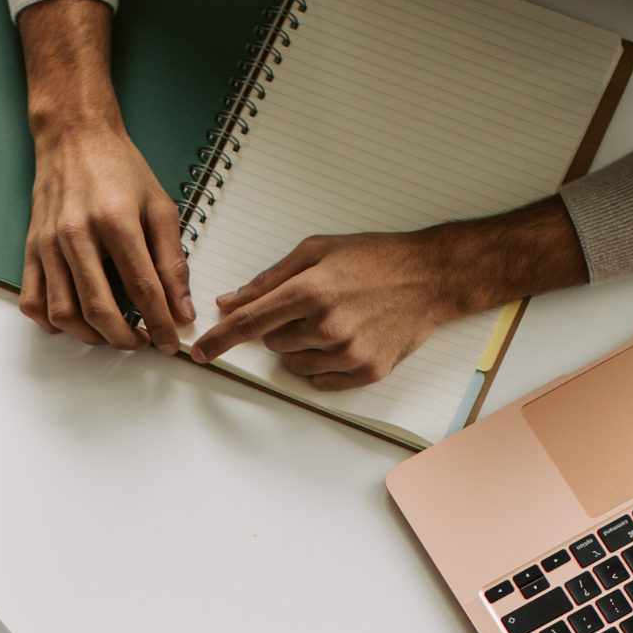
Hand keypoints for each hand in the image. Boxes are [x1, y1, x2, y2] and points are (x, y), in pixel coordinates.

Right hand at [17, 0, 190, 352]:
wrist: (74, 136)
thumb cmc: (118, 168)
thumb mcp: (159, 207)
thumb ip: (172, 261)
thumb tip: (180, 310)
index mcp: (114, 220)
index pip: (142, 289)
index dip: (159, 323)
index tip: (169, 341)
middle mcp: (76, 234)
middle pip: (99, 310)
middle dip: (125, 339)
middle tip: (142, 342)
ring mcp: (48, 244)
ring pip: (64, 314)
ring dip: (91, 336)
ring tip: (112, 334)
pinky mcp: (31, 250)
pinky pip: (33, 302)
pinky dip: (52, 323)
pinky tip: (74, 321)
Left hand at [192, 197, 590, 390]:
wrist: (431, 277)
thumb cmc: (376, 258)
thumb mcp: (318, 250)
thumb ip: (269, 278)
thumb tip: (230, 301)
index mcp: (311, 290)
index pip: (249, 323)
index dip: (221, 340)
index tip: (201, 353)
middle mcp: (327, 325)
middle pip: (272, 343)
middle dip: (281, 327)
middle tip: (313, 305)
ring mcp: (348, 352)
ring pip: (295, 364)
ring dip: (303, 346)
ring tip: (335, 319)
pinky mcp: (366, 371)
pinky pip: (322, 381)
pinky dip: (323, 365)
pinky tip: (345, 339)